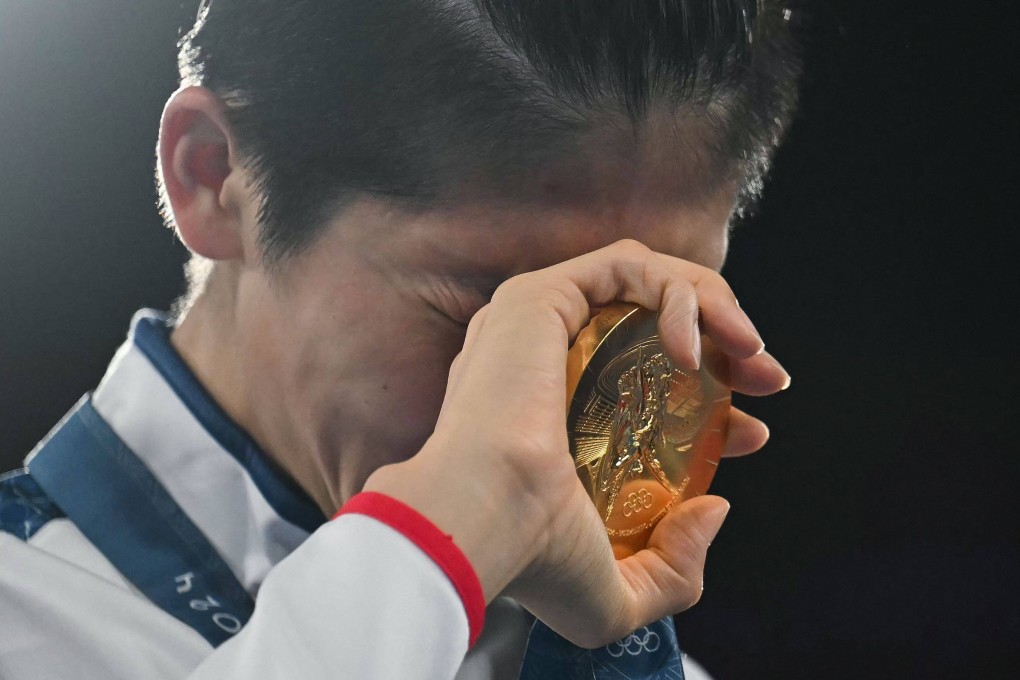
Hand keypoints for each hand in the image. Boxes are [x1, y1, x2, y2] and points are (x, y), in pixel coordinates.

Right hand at [363, 239, 789, 647]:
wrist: (488, 520)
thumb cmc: (534, 560)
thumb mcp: (616, 595)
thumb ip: (674, 570)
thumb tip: (714, 507)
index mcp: (546, 414)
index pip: (642, 383)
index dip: (712, 399)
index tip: (752, 431)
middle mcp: (538, 359)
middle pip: (650, 323)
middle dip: (724, 341)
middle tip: (768, 377)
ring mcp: (535, 323)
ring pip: (644, 282)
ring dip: (712, 306)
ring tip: (750, 352)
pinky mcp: (540, 295)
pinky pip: (626, 264)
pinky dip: (678, 294)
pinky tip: (696, 349)